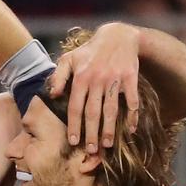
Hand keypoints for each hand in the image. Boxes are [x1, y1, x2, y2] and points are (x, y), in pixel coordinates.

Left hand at [48, 22, 140, 153]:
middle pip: (93, 112)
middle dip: (91, 133)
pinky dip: (133, 115)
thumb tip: (52, 95)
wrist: (117, 35)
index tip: (74, 141)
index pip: (75, 106)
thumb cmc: (90, 51)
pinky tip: (131, 129)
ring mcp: (115, 78)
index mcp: (81, 77)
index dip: (74, 125)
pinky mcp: (130, 77)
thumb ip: (58, 76)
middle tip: (91, 150)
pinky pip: (132, 100)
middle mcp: (97, 79)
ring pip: (111, 109)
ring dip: (110, 129)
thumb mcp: (69, 58)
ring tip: (108, 145)